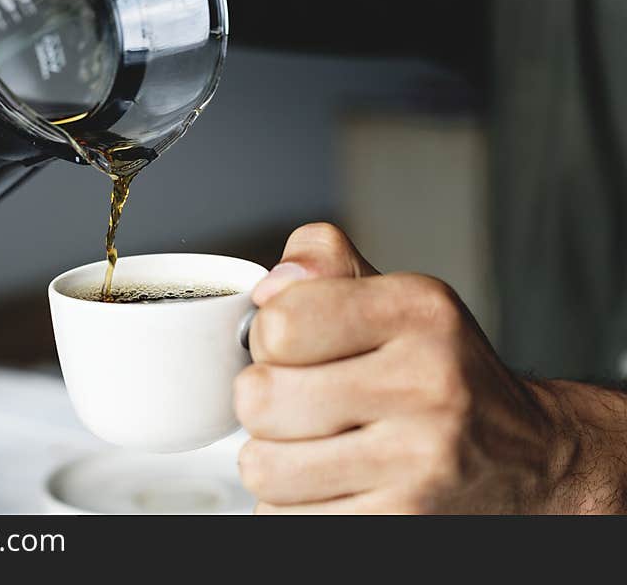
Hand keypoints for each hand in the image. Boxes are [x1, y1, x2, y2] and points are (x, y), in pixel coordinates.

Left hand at [236, 223, 626, 513]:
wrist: (525, 459)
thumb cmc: (439, 372)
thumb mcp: (394, 297)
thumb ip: (323, 261)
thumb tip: (268, 286)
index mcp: (419, 312)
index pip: (280, 324)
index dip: (266, 337)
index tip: (291, 346)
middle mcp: (427, 385)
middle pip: (260, 397)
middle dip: (261, 401)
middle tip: (296, 400)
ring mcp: (420, 463)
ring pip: (263, 467)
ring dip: (272, 458)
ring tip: (311, 445)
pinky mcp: (402, 523)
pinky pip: (287, 518)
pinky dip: (292, 505)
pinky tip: (331, 483)